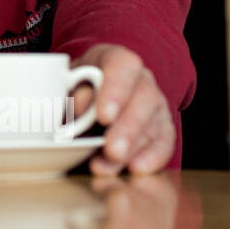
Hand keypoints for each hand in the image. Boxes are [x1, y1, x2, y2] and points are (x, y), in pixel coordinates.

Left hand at [70, 44, 174, 175]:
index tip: (103, 116)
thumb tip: (81, 109)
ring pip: (153, 123)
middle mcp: (140, 78)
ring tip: (108, 167)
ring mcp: (155, 102)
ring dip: (132, 149)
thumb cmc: (73, 90)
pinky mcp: (163, 126)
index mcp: (113, 59)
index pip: (122, 65)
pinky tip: (137, 169)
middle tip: (112, 151)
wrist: (86, 100)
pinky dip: (151, 157)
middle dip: (128, 128)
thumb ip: (72, 95)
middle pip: (144, 98)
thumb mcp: (65, 87)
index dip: (116, 90)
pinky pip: (164, 141)